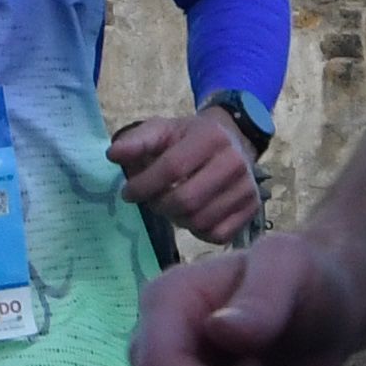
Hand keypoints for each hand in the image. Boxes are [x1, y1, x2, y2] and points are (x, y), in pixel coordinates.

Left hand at [110, 111, 265, 247]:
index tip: (127, 193)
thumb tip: (113, 155)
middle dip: (159, 206)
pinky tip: (191, 215)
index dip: (144, 185)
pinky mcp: (252, 210)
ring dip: (177, 219)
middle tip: (150, 201)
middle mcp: (235, 162)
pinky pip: (218, 235)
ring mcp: (247, 188)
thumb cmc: (188, 139)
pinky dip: (198, 231)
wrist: (230, 143)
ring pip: (200, 221)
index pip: (172, 168)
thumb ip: (137, 141)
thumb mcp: (162, 131)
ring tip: (170, 205)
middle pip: (186, 200)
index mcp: (211, 136)